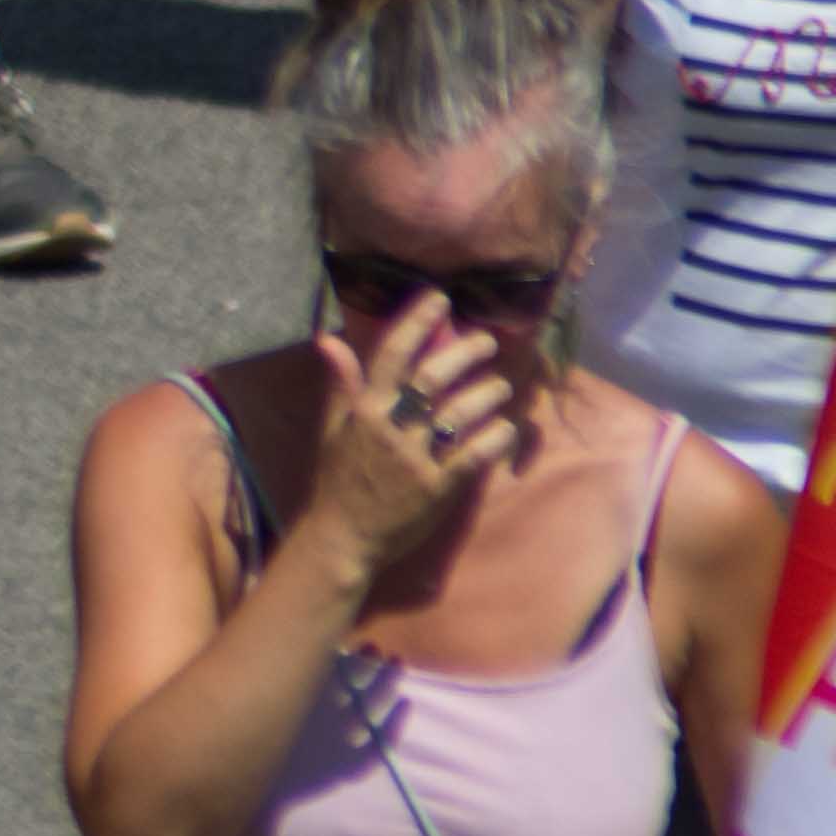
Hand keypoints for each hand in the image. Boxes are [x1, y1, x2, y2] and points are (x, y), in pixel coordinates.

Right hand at [308, 291, 526, 577]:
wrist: (343, 536)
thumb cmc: (339, 480)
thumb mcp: (334, 429)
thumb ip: (342, 384)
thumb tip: (328, 340)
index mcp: (363, 409)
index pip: (391, 354)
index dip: (417, 322)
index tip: (440, 299)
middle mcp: (388, 427)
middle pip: (432, 378)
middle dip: (464, 354)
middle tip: (486, 343)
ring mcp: (414, 458)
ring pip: (460, 413)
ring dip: (487, 395)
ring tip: (501, 386)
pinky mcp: (437, 488)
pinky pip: (474, 455)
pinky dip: (495, 438)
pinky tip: (507, 429)